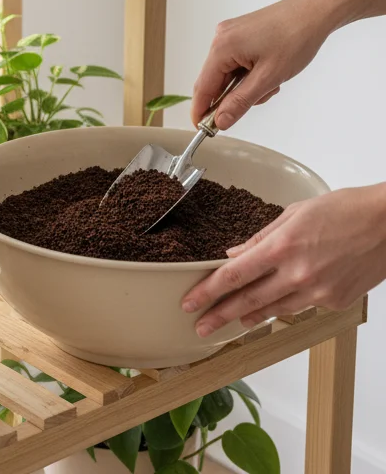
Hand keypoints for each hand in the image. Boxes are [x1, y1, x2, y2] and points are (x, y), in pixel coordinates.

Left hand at [182, 186, 385, 335]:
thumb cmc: (344, 210)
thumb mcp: (295, 213)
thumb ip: (262, 238)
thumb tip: (235, 254)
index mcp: (283, 247)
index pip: (234, 275)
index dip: (208, 291)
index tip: (191, 302)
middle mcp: (298, 274)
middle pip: (248, 300)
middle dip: (220, 315)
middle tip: (200, 326)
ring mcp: (318, 292)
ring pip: (274, 310)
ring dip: (249, 316)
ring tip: (230, 321)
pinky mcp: (335, 302)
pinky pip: (302, 307)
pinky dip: (286, 306)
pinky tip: (275, 306)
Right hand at [192, 0, 336, 129]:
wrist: (315, 13)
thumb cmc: (296, 39)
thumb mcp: (268, 78)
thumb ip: (240, 102)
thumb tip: (220, 120)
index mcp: (222, 47)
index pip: (203, 87)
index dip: (201, 111)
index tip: (203, 131)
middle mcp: (221, 37)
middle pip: (214, 80)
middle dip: (233, 97)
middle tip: (257, 100)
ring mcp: (230, 33)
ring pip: (228, 73)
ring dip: (246, 85)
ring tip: (272, 81)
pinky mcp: (240, 33)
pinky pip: (236, 61)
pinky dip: (249, 73)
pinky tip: (269, 70)